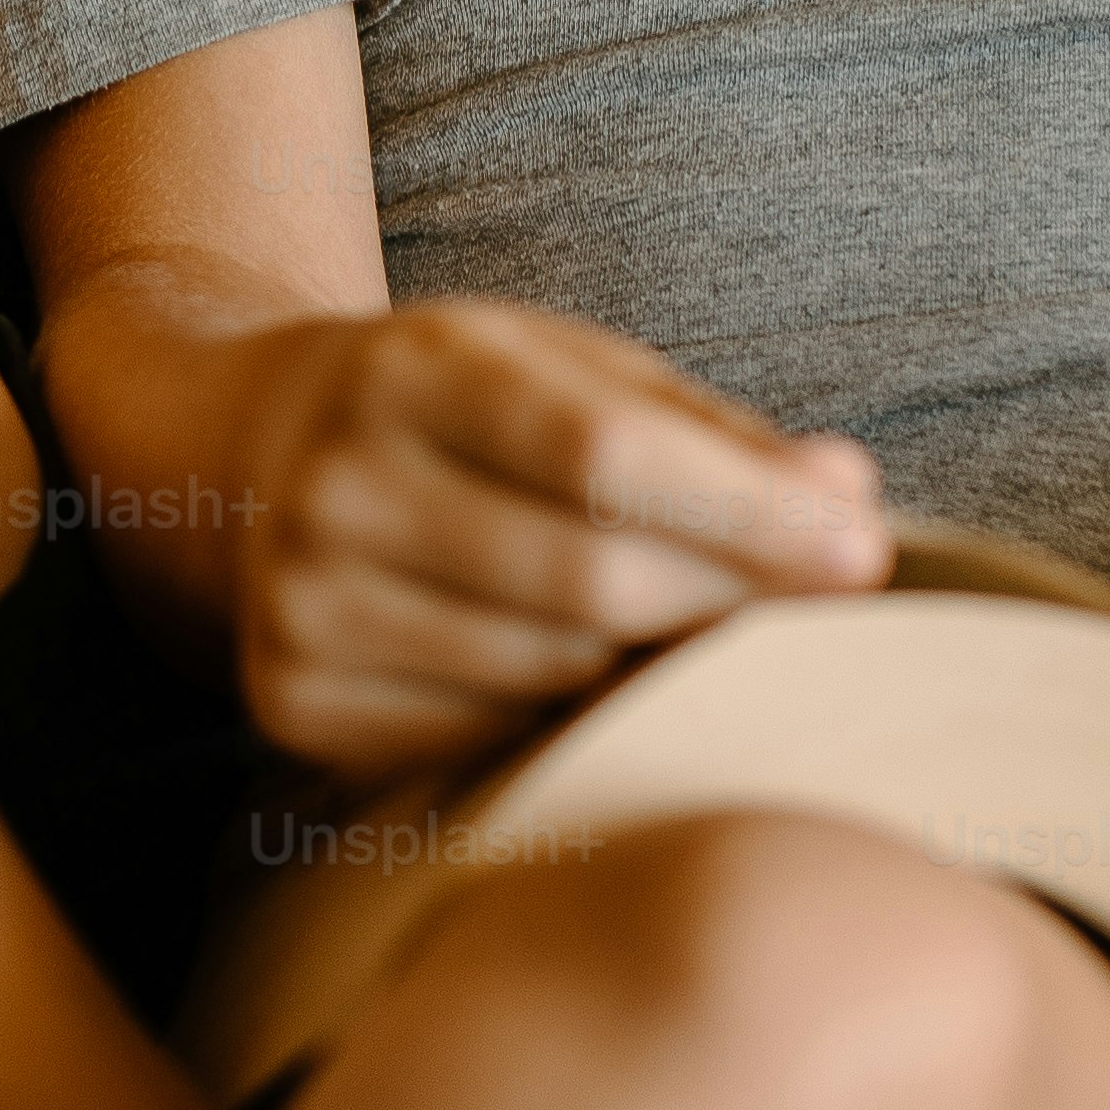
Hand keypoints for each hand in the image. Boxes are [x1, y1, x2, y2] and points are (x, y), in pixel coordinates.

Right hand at [212, 298, 890, 781]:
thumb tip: (846, 497)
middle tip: (815, 614)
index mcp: (413, 367)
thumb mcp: (569, 369)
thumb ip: (708, 434)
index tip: (861, 553)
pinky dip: (561, 721)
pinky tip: (581, 677)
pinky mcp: (292, 702)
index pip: (603, 455)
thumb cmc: (459, 411)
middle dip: (727, 606)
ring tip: (691, 637)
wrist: (248, 452)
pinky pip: (483, 741)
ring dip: (651, 671)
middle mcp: (337, 485)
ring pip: (548, 680)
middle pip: (588, 585)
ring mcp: (302, 604)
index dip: (746, 514)